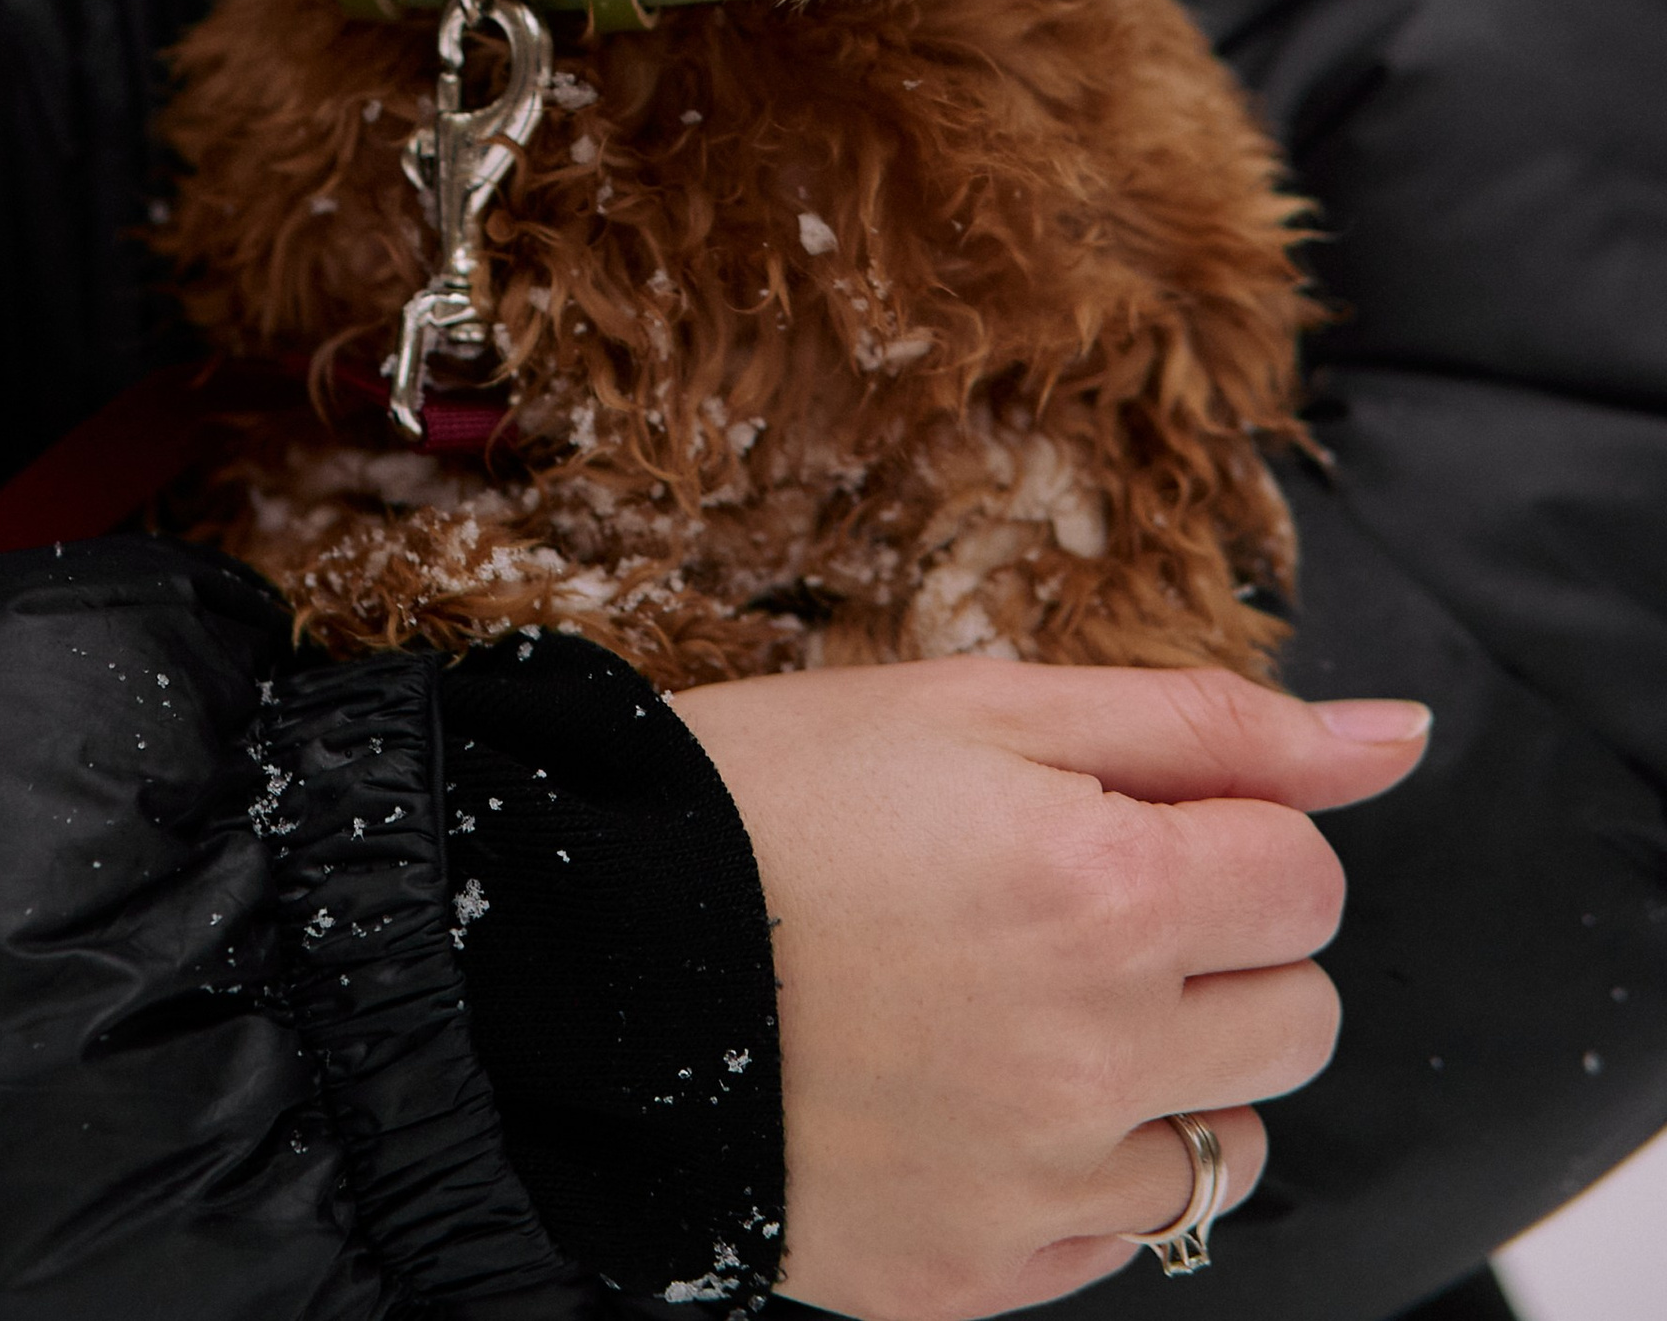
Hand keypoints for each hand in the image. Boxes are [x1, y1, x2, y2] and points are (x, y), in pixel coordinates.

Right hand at [667, 657, 1429, 1320]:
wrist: (576, 949)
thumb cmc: (770, 796)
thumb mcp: (978, 703)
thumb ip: (1205, 720)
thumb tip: (1392, 736)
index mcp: (1101, 890)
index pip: (1309, 878)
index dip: (1229, 831)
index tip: (1127, 821)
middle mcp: (1092, 1055)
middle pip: (1299, 1019)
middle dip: (1220, 948)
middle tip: (1075, 902)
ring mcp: (1036, 1186)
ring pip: (1230, 1146)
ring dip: (1168, 1069)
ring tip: (1025, 1003)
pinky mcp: (973, 1277)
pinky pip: (1121, 1239)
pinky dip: (1080, 1168)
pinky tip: (974, 1089)